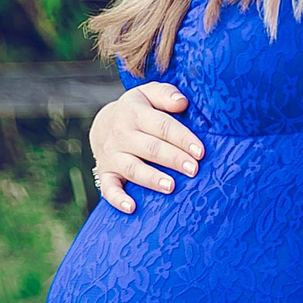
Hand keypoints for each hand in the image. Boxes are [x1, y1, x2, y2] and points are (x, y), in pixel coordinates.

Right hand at [89, 82, 204, 212]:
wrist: (102, 124)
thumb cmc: (137, 110)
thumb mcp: (148, 94)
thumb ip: (166, 94)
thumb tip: (183, 102)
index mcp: (134, 113)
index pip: (161, 125)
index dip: (182, 138)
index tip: (200, 151)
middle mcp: (121, 135)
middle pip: (150, 148)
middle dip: (173, 159)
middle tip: (194, 170)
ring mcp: (111, 156)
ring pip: (132, 168)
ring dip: (151, 178)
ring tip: (170, 186)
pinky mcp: (105, 173)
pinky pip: (108, 188)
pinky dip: (118, 199)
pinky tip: (132, 208)